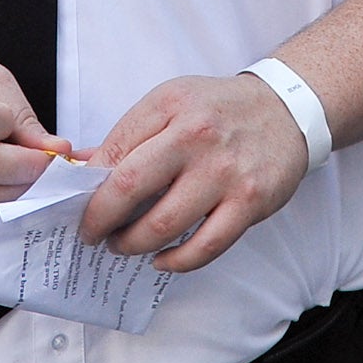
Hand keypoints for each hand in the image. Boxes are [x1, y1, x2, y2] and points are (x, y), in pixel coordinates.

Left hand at [77, 72, 308, 270]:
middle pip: (131, 188)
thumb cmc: (220, 109)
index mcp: (171, 106)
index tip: (77, 206)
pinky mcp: (250, 202)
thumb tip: (80, 167)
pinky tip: (161, 259)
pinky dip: (176, 261)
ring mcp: (226, 172)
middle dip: (100, 220)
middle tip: (92, 234)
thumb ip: (127, 135)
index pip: (114, 152)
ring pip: (164, 225)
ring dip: (133, 245)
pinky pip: (205, 246)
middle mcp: (197, 137)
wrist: (285, 110)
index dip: (88, 187)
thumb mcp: (170, 101)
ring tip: (123, 246)